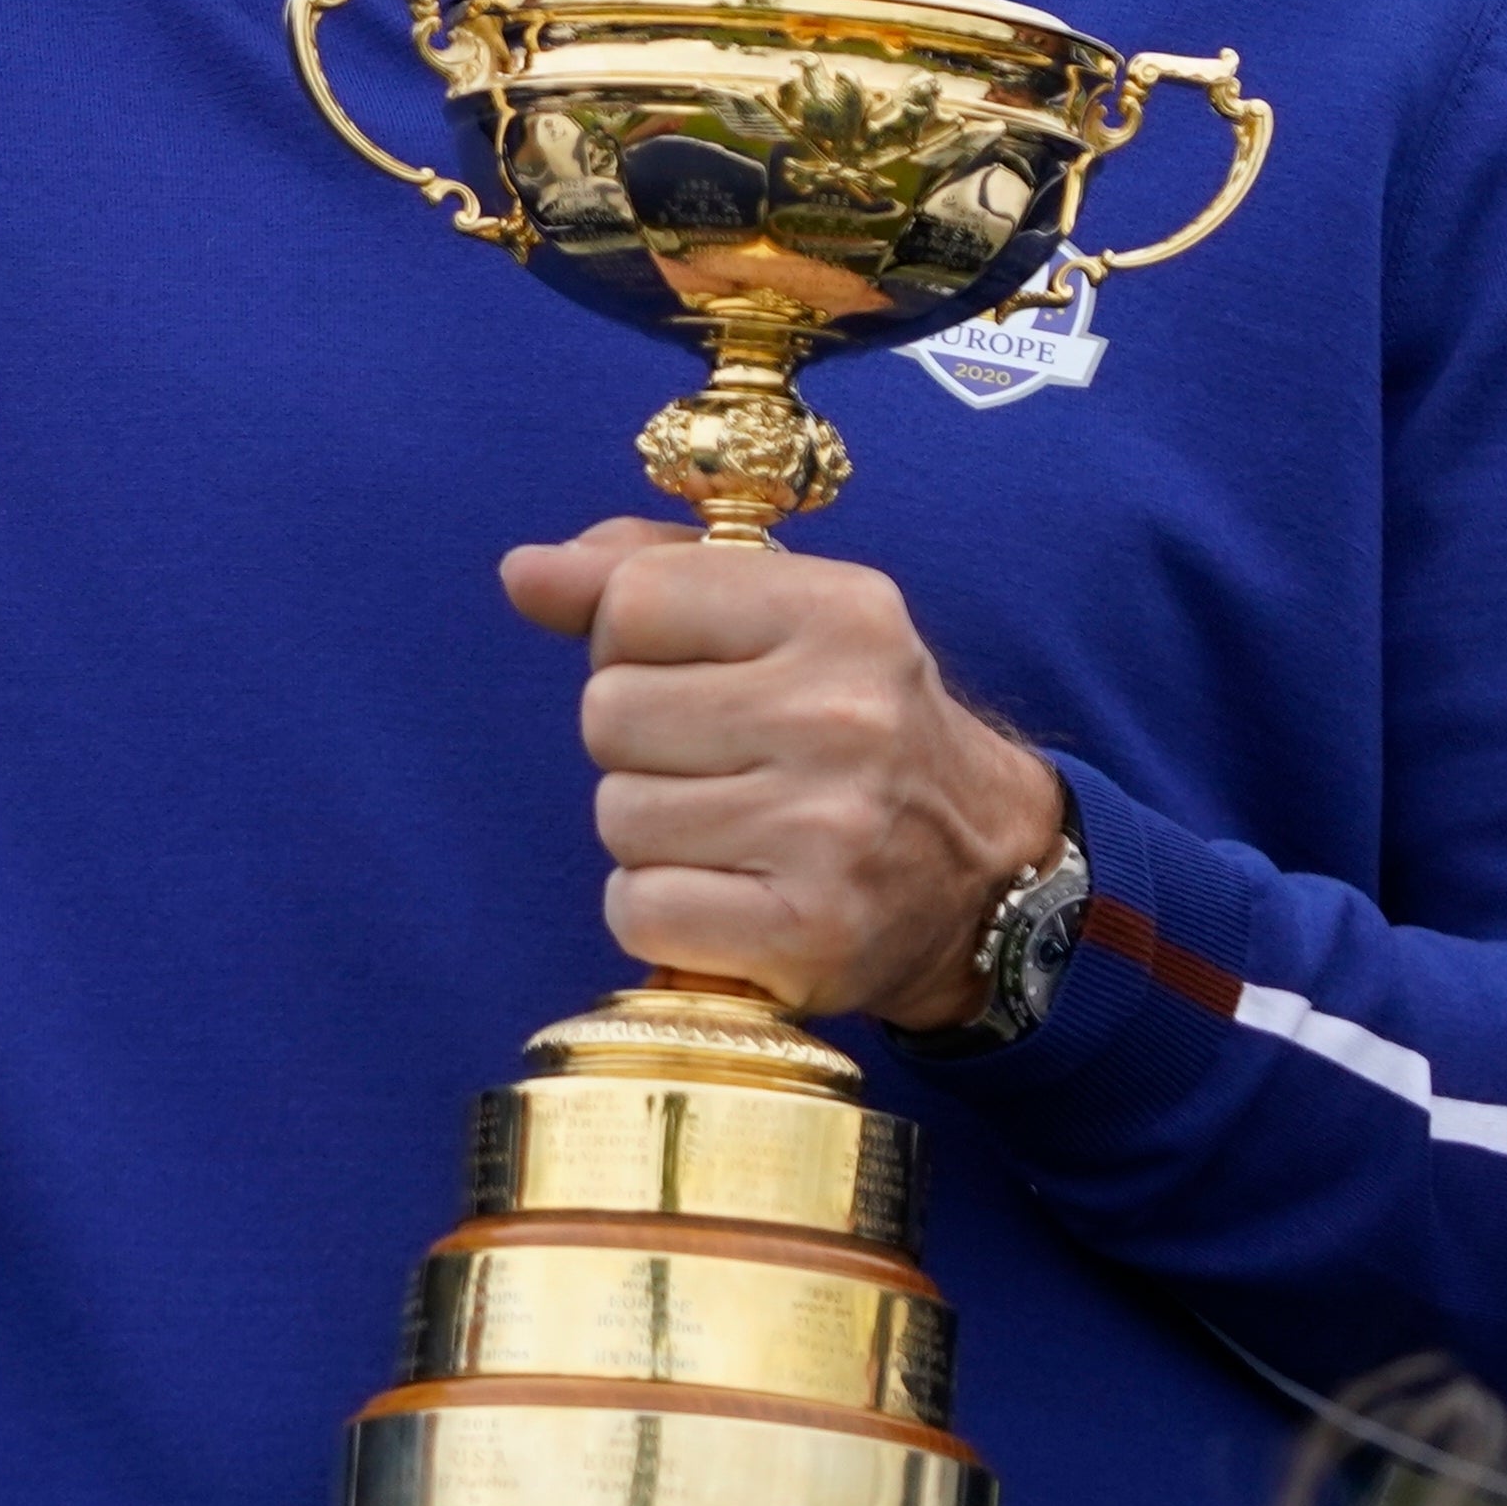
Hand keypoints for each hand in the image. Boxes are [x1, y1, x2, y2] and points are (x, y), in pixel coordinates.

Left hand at [498, 515, 1066, 1027]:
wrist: (983, 871)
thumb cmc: (847, 724)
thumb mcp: (777, 616)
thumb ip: (641, 575)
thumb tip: (523, 572)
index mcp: (840, 610)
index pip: (630, 602)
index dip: (632, 645)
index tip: (697, 675)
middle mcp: (844, 715)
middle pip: (608, 714)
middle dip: (639, 745)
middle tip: (724, 764)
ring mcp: (831, 830)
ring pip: (617, 815)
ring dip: (651, 833)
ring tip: (734, 831)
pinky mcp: (809, 933)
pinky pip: (637, 909)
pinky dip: (660, 911)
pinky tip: (727, 897)